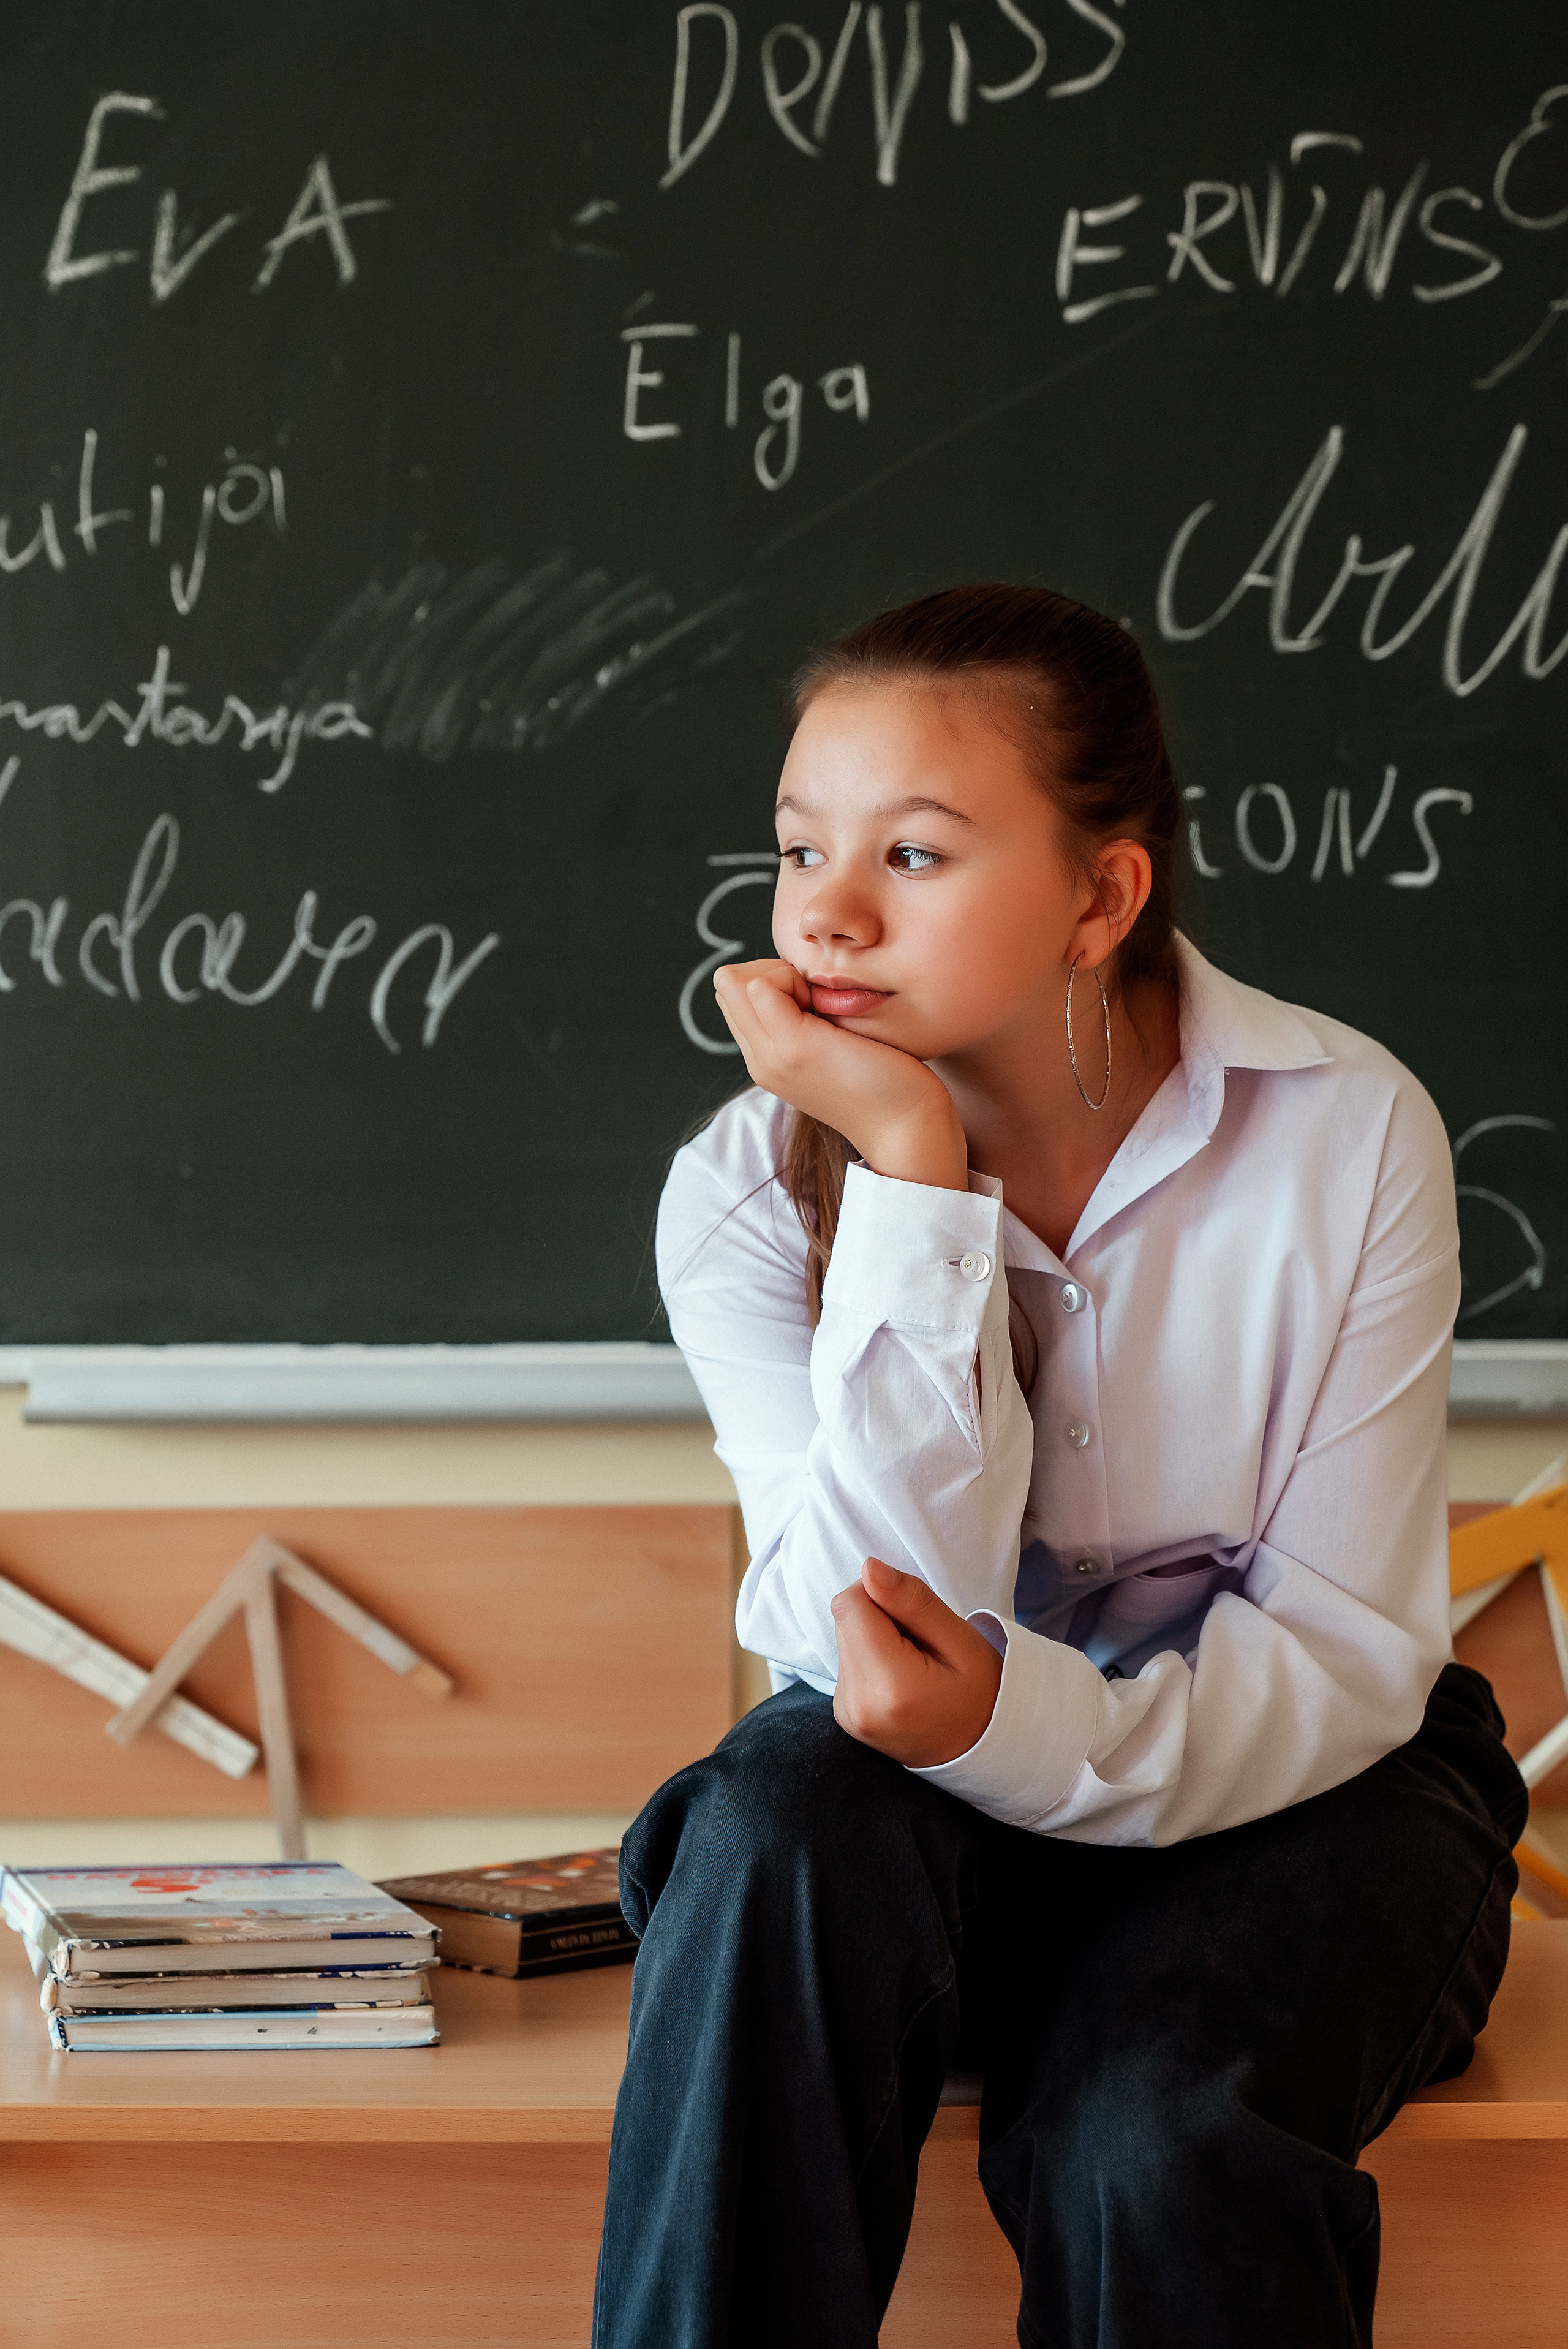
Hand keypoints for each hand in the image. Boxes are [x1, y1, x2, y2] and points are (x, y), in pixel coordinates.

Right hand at [713, 959, 966, 1189]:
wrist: (905, 1126)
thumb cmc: (885, 1079)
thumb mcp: (832, 1046)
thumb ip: (805, 1022)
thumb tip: (801, 981)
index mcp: (766, 1059)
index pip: (732, 993)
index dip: (768, 978)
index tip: (811, 1000)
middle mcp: (760, 1060)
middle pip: (726, 983)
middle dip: (768, 972)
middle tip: (815, 1000)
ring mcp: (772, 1056)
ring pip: (736, 980)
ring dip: (780, 976)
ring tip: (821, 1006)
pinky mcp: (795, 1048)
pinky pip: (762, 985)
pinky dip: (794, 980)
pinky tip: (829, 1008)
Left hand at [831, 1556, 1002, 1766]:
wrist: (979, 1750)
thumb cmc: (980, 1693)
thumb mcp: (961, 1640)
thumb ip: (912, 1601)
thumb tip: (868, 1568)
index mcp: (890, 1686)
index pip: (851, 1604)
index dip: (881, 1595)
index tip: (916, 1619)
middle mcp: (858, 1705)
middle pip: (845, 1619)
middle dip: (880, 1617)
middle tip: (921, 1644)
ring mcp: (847, 1715)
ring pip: (844, 1637)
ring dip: (876, 1638)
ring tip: (915, 1664)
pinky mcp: (843, 1714)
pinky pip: (847, 1661)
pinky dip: (872, 1659)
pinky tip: (902, 1679)